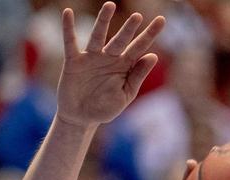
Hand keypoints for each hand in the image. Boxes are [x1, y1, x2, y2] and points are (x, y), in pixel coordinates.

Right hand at [56, 2, 164, 128]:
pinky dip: (68, 28)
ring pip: (98, 36)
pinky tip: (68, 13)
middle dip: (129, 28)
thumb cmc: (105, 108)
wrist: (82, 118)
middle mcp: (109, 58)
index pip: (140, 47)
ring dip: (103, 21)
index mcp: (124, 66)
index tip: (161, 20)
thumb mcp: (125, 94)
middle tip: (138, 16)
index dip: (150, 34)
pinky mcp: (74, 61)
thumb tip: (153, 56)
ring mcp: (91, 57)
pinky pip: (70, 42)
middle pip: (121, 40)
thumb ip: (137, 76)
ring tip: (109, 6)